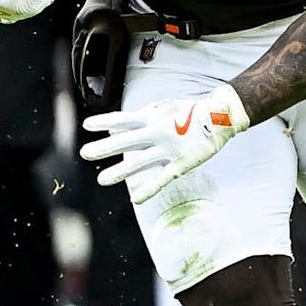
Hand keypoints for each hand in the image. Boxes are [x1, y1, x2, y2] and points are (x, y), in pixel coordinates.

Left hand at [79, 84, 249, 203]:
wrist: (220, 117)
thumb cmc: (189, 112)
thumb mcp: (164, 107)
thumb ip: (144, 115)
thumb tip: (122, 123)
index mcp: (153, 118)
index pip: (123, 119)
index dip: (105, 122)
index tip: (86, 125)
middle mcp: (158, 132)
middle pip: (126, 141)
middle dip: (105, 148)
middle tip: (84, 153)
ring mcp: (168, 149)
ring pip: (140, 162)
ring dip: (120, 171)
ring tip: (102, 180)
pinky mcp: (181, 163)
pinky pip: (162, 178)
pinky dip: (148, 188)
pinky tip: (135, 198)